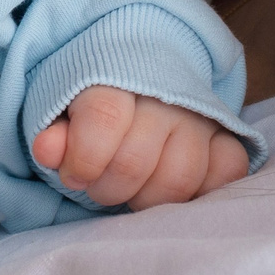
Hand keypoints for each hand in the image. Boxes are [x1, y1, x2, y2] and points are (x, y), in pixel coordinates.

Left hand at [30, 86, 251, 209]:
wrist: (142, 75)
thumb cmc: (95, 103)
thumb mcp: (62, 109)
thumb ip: (55, 131)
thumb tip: (47, 150)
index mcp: (116, 77)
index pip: (104, 118)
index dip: (84, 159)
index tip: (74, 175)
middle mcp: (165, 95)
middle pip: (135, 161)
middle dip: (108, 188)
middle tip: (99, 186)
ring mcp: (201, 117)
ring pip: (178, 179)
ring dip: (147, 199)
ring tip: (132, 192)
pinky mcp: (228, 138)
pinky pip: (224, 175)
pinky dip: (198, 192)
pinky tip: (171, 188)